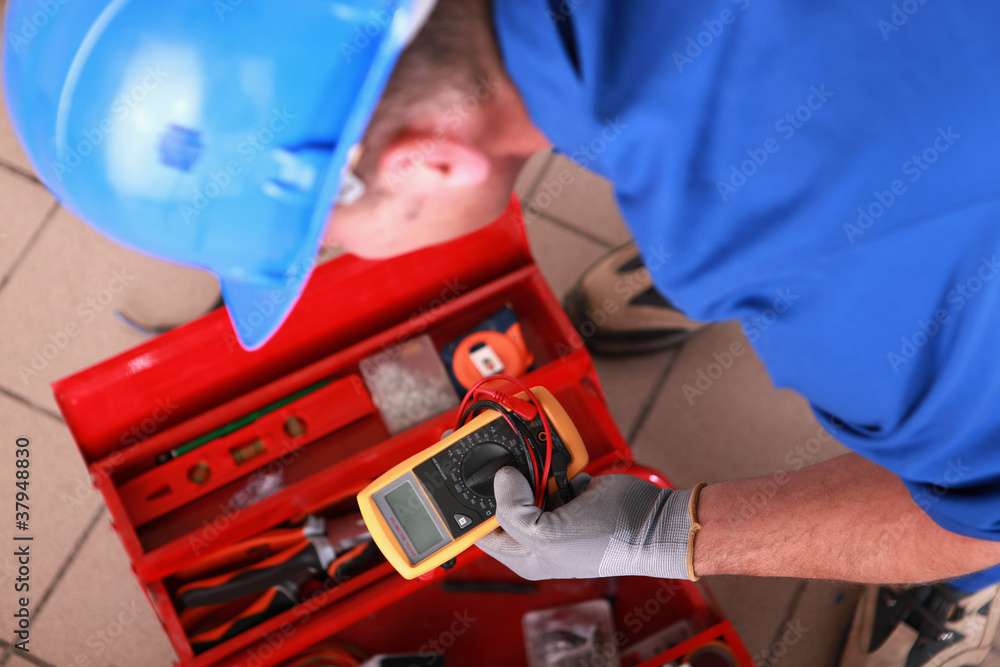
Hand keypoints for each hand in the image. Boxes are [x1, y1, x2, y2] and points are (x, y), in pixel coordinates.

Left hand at [476, 467, 697, 580]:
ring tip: (521, 452)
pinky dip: (548, 459)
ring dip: (522, 463)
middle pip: (498, 500)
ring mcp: (551, 510)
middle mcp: (533, 533)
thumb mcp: (549, 537)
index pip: (479, 529)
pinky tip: (553, 460)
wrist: (651, 521)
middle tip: (480, 449)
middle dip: (493, 477)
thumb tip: (501, 478)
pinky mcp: (567, 489)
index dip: (465, 505)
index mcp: (522, 553)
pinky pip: (546, 468)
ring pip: (522, 480)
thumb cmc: (607, 542)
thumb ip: (514, 512)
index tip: (451, 476)